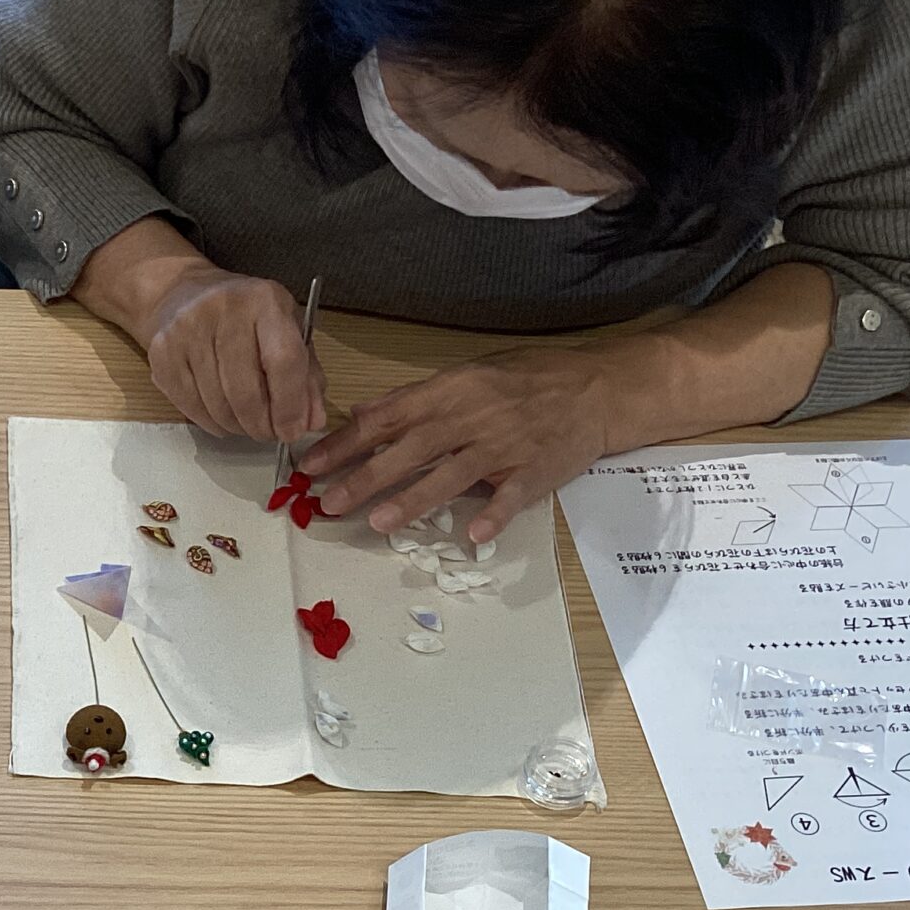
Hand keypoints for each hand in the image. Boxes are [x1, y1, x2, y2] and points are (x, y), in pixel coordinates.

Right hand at [138, 261, 325, 443]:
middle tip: (269, 434)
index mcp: (263, 300)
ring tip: (247, 424)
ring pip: (218, 405)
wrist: (181, 293)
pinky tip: (223, 417)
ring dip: (238, 427)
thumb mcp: (285, 329)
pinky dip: (213, 423)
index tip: (293, 431)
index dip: (290, 406)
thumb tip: (312, 421)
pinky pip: (191, 407)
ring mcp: (186, 331)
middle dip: (261, 425)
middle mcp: (223, 309)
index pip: (283, 361)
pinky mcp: (162, 354)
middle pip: (246, 391)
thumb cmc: (244, 316)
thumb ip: (306, 375)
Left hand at [303, 345, 614, 543]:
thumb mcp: (468, 375)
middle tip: (327, 502)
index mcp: (451, 390)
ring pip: (452, 473)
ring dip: (413, 498)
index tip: (311, 463)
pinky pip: (512, 496)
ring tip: (377, 522)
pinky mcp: (535, 470)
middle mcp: (472, 416)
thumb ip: (416, 398)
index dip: (346, 441)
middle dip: (365, 475)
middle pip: (410, 448)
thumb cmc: (528, 379)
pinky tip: (472, 535)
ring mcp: (504, 445)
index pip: (387, 417)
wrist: (598, 388)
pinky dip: (494, 514)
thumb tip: (365, 415)